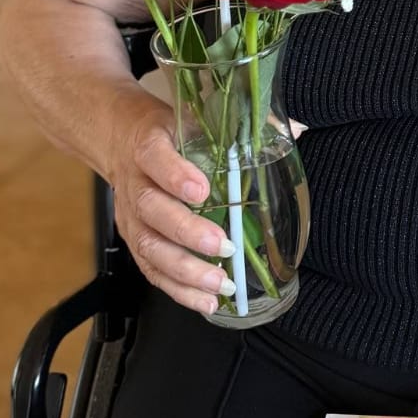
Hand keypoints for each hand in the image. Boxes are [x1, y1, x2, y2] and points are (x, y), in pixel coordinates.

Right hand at [105, 89, 235, 315]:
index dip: (176, 175)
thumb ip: (240, 123)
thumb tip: (296, 128)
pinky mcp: (132, 239)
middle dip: (188, 233)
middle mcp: (134, 182)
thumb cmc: (168, 131)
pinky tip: (205, 301)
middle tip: (223, 247)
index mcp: (149, 144)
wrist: (120, 140)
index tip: (202, 190)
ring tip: (220, 285)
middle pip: (152, 210)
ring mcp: (130, 215)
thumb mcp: (195, 116)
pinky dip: (177, 289)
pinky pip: (151, 269)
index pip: (156, 157)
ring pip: (149, 247)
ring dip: (185, 270)